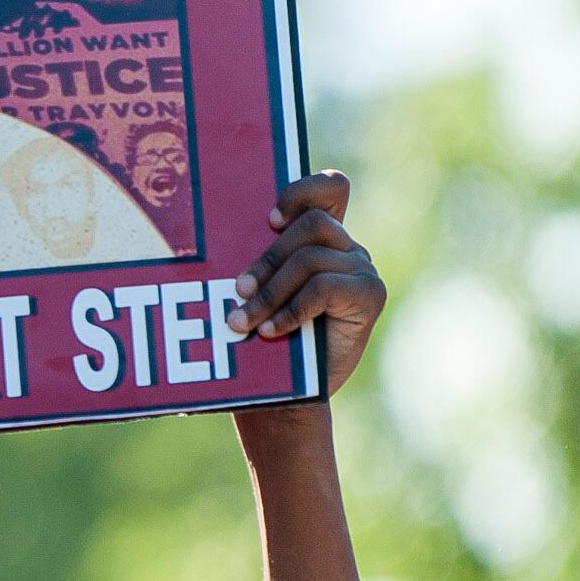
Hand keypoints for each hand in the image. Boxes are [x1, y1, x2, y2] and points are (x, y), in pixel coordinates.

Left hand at [226, 170, 384, 391]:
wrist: (287, 391)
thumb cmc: (264, 337)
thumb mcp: (254, 292)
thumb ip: (253, 261)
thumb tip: (209, 240)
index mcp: (319, 237)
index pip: (329, 189)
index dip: (303, 190)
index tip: (269, 219)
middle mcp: (345, 247)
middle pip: (312, 224)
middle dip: (268, 258)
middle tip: (237, 291)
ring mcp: (360, 269)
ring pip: (311, 258)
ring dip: (270, 291)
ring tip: (243, 321)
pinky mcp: (370, 295)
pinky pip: (324, 287)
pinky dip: (291, 309)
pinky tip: (270, 330)